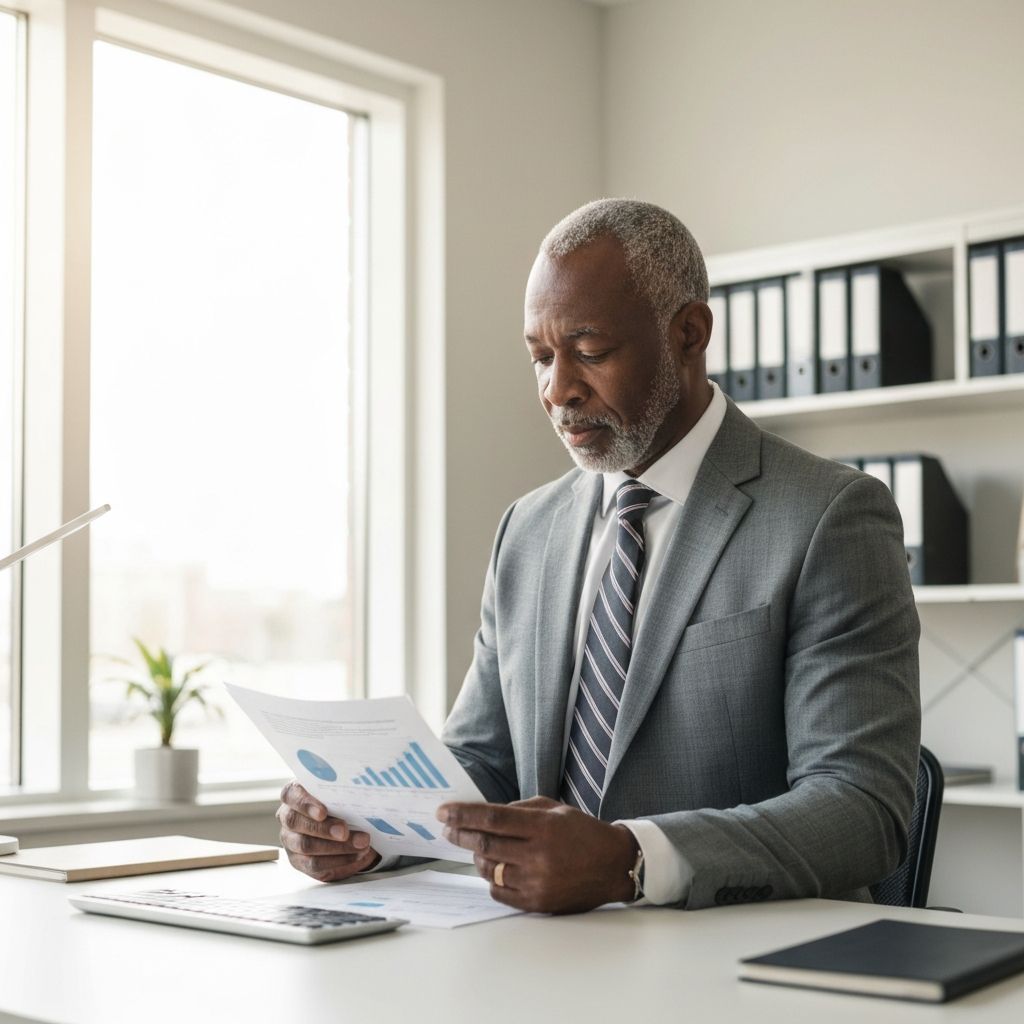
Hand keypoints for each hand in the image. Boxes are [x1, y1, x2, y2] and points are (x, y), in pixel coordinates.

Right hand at [277, 781, 380, 881]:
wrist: (347, 827)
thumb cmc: (341, 803)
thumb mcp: (342, 795)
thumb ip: (343, 795)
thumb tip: (363, 799)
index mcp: (294, 794)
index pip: (290, 794)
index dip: (305, 803)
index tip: (323, 812)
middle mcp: (287, 816)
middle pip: (296, 822)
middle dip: (323, 828)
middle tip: (345, 831)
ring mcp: (291, 840)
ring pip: (305, 846)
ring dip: (336, 847)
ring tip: (361, 844)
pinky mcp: (300, 861)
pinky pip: (315, 864)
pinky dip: (338, 860)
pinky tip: (356, 855)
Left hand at [437, 796, 637, 913]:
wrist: (613, 865)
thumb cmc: (583, 832)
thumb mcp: (555, 809)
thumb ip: (520, 809)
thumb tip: (485, 815)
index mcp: (543, 827)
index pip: (493, 818)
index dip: (464, 815)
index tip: (443, 812)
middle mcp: (539, 855)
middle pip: (485, 845)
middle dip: (460, 835)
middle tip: (447, 828)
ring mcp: (537, 882)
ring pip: (489, 869)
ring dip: (477, 857)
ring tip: (478, 848)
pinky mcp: (538, 903)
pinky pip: (499, 892)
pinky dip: (492, 878)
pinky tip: (496, 868)